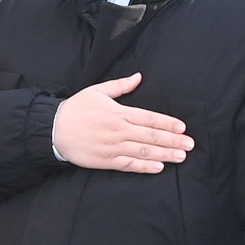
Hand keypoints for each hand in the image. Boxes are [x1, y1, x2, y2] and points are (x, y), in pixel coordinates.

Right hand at [53, 71, 194, 173]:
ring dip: (164, 154)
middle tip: (190, 145)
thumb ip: (120, 86)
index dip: (167, 123)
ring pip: (144, 152)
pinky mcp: (106, 160)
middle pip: (151, 136)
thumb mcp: (97, 91)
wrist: (54, 129)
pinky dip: (145, 167)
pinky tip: (159, 167)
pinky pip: (129, 165)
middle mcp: (119, 130)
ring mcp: (113, 147)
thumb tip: (139, 77)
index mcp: (119, 113)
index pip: (149, 118)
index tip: (182, 127)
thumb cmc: (76, 108)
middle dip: (173, 140)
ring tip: (181, 156)